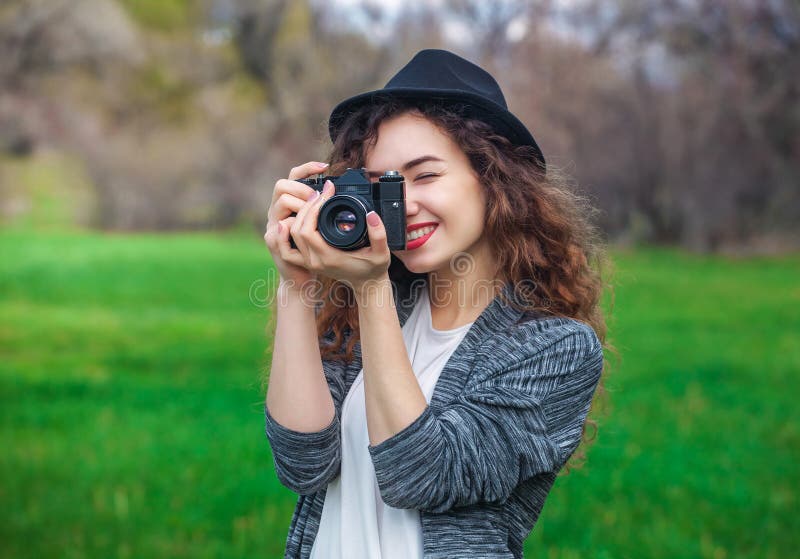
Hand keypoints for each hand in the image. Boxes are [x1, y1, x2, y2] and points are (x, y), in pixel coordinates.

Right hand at [263, 161, 327, 290]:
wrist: (302, 278)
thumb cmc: (316, 251)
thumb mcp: (324, 226)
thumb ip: (327, 210)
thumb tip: (342, 193)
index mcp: (292, 205)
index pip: (294, 177)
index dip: (307, 168)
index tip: (325, 167)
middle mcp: (279, 212)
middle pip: (282, 185)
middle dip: (303, 189)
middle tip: (320, 197)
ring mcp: (274, 226)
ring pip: (281, 203)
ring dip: (299, 204)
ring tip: (313, 212)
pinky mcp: (273, 242)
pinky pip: (276, 231)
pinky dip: (286, 228)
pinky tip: (293, 226)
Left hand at [281, 177, 391, 291]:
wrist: (367, 284)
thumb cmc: (374, 269)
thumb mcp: (382, 253)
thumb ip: (379, 234)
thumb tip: (371, 214)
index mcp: (329, 257)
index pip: (308, 229)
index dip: (314, 207)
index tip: (327, 192)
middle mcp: (315, 261)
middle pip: (297, 229)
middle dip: (307, 207)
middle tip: (320, 193)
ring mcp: (309, 262)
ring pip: (291, 235)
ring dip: (298, 215)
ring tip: (313, 201)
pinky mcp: (308, 261)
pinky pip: (288, 249)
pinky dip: (285, 235)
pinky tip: (291, 220)